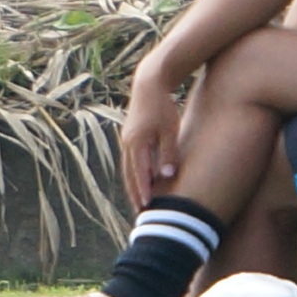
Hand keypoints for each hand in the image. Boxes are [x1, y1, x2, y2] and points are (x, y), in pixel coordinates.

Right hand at [120, 74, 182, 210]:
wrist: (149, 84)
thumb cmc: (163, 105)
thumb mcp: (170, 129)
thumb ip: (168, 152)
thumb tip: (167, 175)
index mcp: (137, 142)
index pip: (140, 173)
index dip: (143, 191)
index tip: (146, 207)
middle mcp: (127, 143)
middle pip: (130, 174)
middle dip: (134, 193)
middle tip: (140, 212)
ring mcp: (126, 139)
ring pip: (127, 168)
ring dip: (132, 185)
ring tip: (138, 201)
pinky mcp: (129, 136)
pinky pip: (129, 160)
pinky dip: (133, 173)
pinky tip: (139, 180)